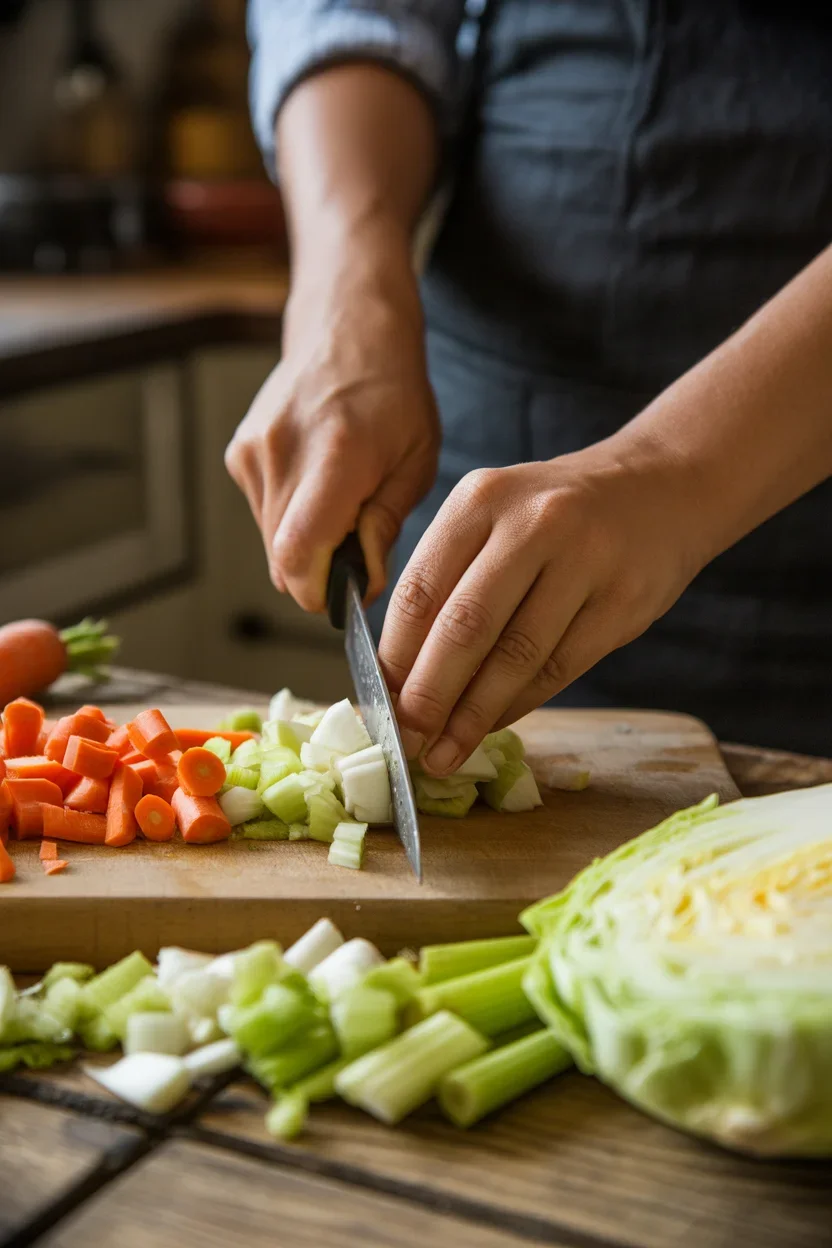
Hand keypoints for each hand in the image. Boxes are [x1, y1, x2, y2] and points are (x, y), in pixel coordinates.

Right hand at [225, 232, 439, 610]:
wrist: (348, 329)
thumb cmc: (394, 394)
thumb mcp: (415, 461)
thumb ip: (384, 525)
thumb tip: (362, 582)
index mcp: (334, 456)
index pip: (298, 553)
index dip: (317, 591)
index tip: (345, 595)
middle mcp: (281, 454)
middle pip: (282, 558)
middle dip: (319, 573)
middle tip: (357, 551)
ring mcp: (253, 453)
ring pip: (271, 542)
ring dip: (306, 545)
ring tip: (343, 507)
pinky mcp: (240, 454)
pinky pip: (263, 515)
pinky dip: (291, 519)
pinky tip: (320, 487)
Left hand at [379, 438, 708, 772]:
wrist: (659, 489)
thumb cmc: (554, 516)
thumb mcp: (494, 519)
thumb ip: (448, 581)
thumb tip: (398, 675)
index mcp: (480, 500)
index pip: (420, 590)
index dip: (395, 657)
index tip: (379, 704)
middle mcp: (532, 523)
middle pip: (465, 626)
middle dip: (429, 695)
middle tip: (407, 740)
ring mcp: (585, 561)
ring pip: (516, 656)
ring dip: (473, 716)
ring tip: (445, 753)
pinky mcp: (624, 601)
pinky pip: (560, 668)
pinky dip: (519, 704)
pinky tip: (493, 725)